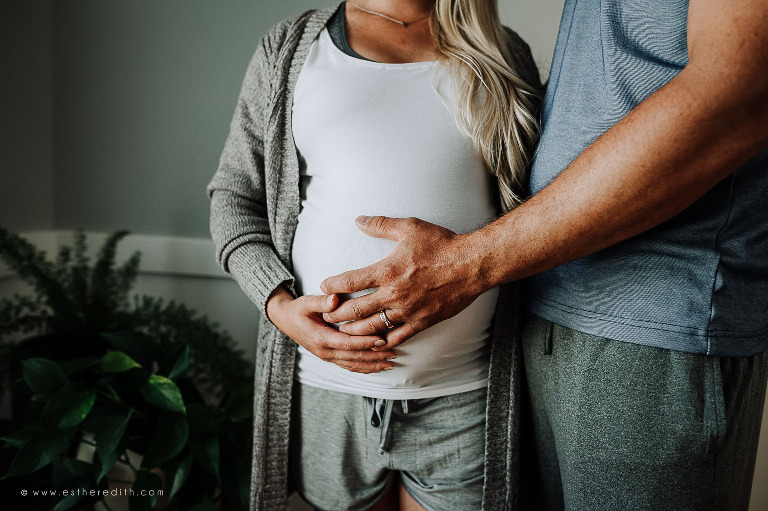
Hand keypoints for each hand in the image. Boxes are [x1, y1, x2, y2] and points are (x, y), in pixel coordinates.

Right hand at [266, 286, 395, 372]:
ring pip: (353, 365)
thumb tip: (335, 298)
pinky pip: (348, 366)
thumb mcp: (306, 302)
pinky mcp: (329, 357)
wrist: (285, 320)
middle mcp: (324, 351)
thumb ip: (321, 302)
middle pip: (354, 358)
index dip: (365, 343)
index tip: (382, 340)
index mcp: (320, 338)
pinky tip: (376, 367)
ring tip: (390, 364)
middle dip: (375, 357)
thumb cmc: (298, 309)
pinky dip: (363, 368)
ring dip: (372, 366)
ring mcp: (327, 357)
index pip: (347, 343)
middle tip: (394, 354)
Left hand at [320, 216, 488, 347]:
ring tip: (343, 331)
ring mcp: (407, 311)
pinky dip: (382, 341)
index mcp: (387, 271)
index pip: (350, 281)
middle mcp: (394, 294)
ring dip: (354, 331)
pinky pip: (397, 337)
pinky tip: (373, 342)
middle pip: (355, 310)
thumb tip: (358, 220)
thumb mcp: (410, 228)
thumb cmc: (442, 244)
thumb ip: (381, 225)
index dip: (333, 285)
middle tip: (326, 315)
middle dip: (336, 314)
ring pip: (372, 328)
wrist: (472, 265)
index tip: (324, 286)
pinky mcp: (421, 322)